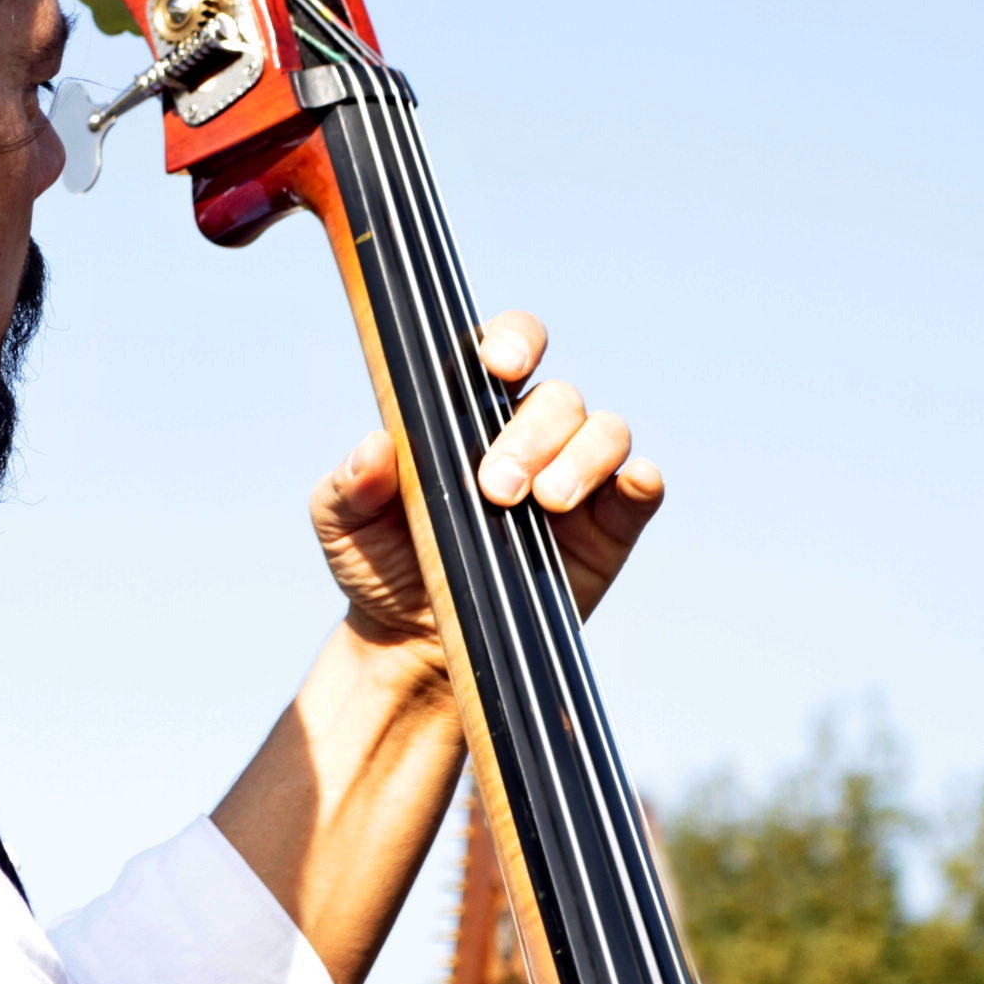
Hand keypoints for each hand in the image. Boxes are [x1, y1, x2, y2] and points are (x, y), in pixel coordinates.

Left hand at [307, 310, 664, 670]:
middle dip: (532, 435)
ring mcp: (572, 476)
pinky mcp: (606, 529)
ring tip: (543, 503)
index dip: (512, 340)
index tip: (497, 366)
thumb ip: (349, 483)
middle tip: (495, 489)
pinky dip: (641, 480)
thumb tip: (373, 448)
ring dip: (581, 458)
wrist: (412, 642)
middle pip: (557, 397)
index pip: (504, 348)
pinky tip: (632, 485)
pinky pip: (640, 490)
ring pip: (605, 431)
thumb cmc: (378, 561)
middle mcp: (527, 433)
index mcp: (464, 411)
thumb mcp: (341, 523)